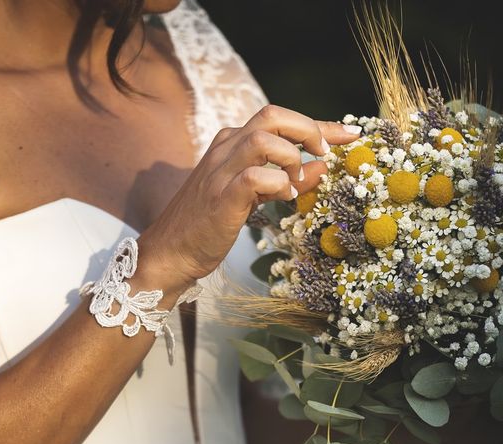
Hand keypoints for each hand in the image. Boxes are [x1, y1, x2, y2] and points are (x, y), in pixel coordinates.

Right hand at [138, 105, 360, 293]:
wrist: (170, 251)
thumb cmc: (209, 223)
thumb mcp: (252, 196)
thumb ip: (284, 177)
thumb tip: (322, 166)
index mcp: (230, 144)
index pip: (278, 120)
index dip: (319, 124)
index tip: (349, 135)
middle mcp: (224, 149)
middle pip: (272, 115)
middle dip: (308, 129)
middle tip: (324, 154)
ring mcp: (220, 172)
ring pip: (264, 139)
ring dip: (292, 159)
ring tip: (297, 185)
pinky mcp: (221, 196)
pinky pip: (256, 176)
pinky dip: (278, 184)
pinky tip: (284, 198)